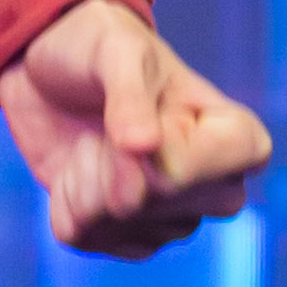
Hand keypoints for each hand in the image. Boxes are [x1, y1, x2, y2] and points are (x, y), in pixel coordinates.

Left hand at [0, 0, 271, 260]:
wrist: (50, 70)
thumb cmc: (98, 48)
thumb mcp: (115, 51)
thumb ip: (130, 95)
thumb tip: (144, 148)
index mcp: (236, 138)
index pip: (204, 171)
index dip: (157, 153)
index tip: (140, 125)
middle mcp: (213, 188)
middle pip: (158, 202)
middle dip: (113, 162)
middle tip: (108, 124)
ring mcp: (170, 218)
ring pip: (115, 224)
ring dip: (84, 178)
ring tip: (94, 139)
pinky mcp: (124, 236)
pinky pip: (84, 238)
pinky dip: (64, 201)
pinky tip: (76, 168)